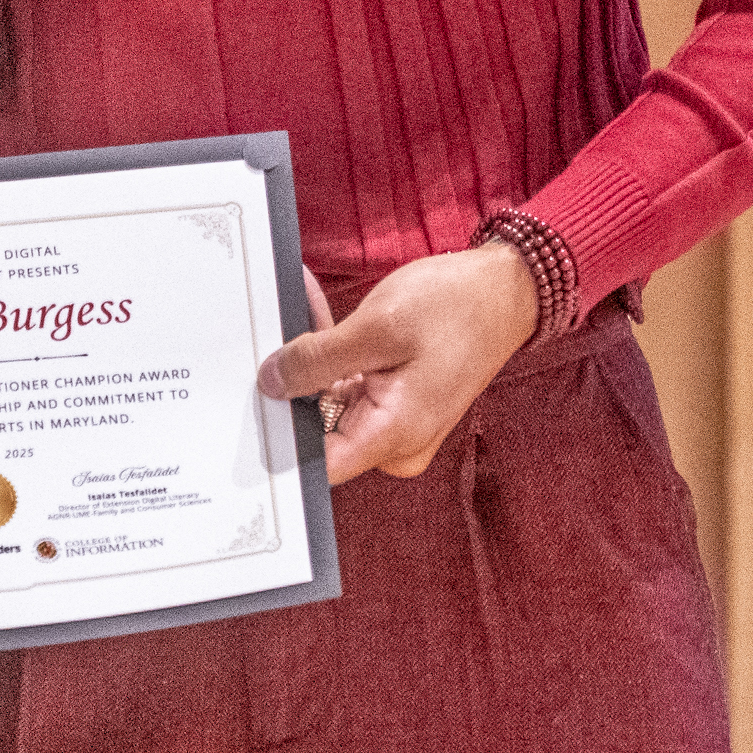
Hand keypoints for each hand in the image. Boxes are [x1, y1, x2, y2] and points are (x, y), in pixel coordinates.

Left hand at [256, 241, 539, 484]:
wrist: (507, 289)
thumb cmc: (456, 306)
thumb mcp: (378, 326)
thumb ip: (318, 359)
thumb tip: (271, 383)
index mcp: (393, 436)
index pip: (317, 463)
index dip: (277, 435)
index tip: (245, 401)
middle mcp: (394, 442)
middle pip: (317, 428)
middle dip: (289, 378)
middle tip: (261, 330)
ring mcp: (395, 422)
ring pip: (328, 399)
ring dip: (309, 355)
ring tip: (291, 302)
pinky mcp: (394, 401)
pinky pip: (347, 384)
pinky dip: (332, 351)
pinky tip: (312, 306)